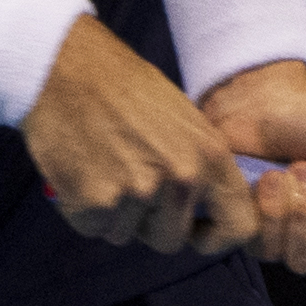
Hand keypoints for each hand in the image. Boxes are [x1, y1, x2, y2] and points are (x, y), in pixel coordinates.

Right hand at [24, 18, 260, 255]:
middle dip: (148, 223)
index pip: (239, 226)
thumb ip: (198, 166)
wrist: (67, 66)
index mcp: (210, 156)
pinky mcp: (96, 202)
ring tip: (101, 164)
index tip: (196, 233)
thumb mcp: (183, 120)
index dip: (216, 238)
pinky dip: (82, 208)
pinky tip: (80, 170)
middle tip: (127, 184)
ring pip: (124, 234)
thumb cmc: (123, 88)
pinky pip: (92, 227)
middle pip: (169, 240)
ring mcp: (137, 192)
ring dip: (111, 212)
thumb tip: (203, 210)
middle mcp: (180, 179)